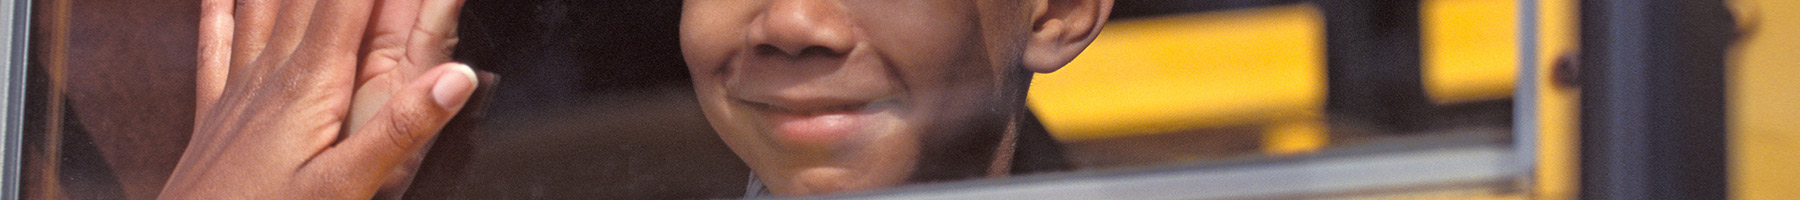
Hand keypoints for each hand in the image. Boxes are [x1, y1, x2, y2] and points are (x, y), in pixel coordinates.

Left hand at [164, 0, 470, 197]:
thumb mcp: (345, 185)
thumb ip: (400, 129)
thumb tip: (455, 77)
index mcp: (311, 85)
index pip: (350, 1)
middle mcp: (274, 74)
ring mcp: (241, 89)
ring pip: (264, 6)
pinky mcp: (217, 112)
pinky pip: (217, 44)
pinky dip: (219, 10)